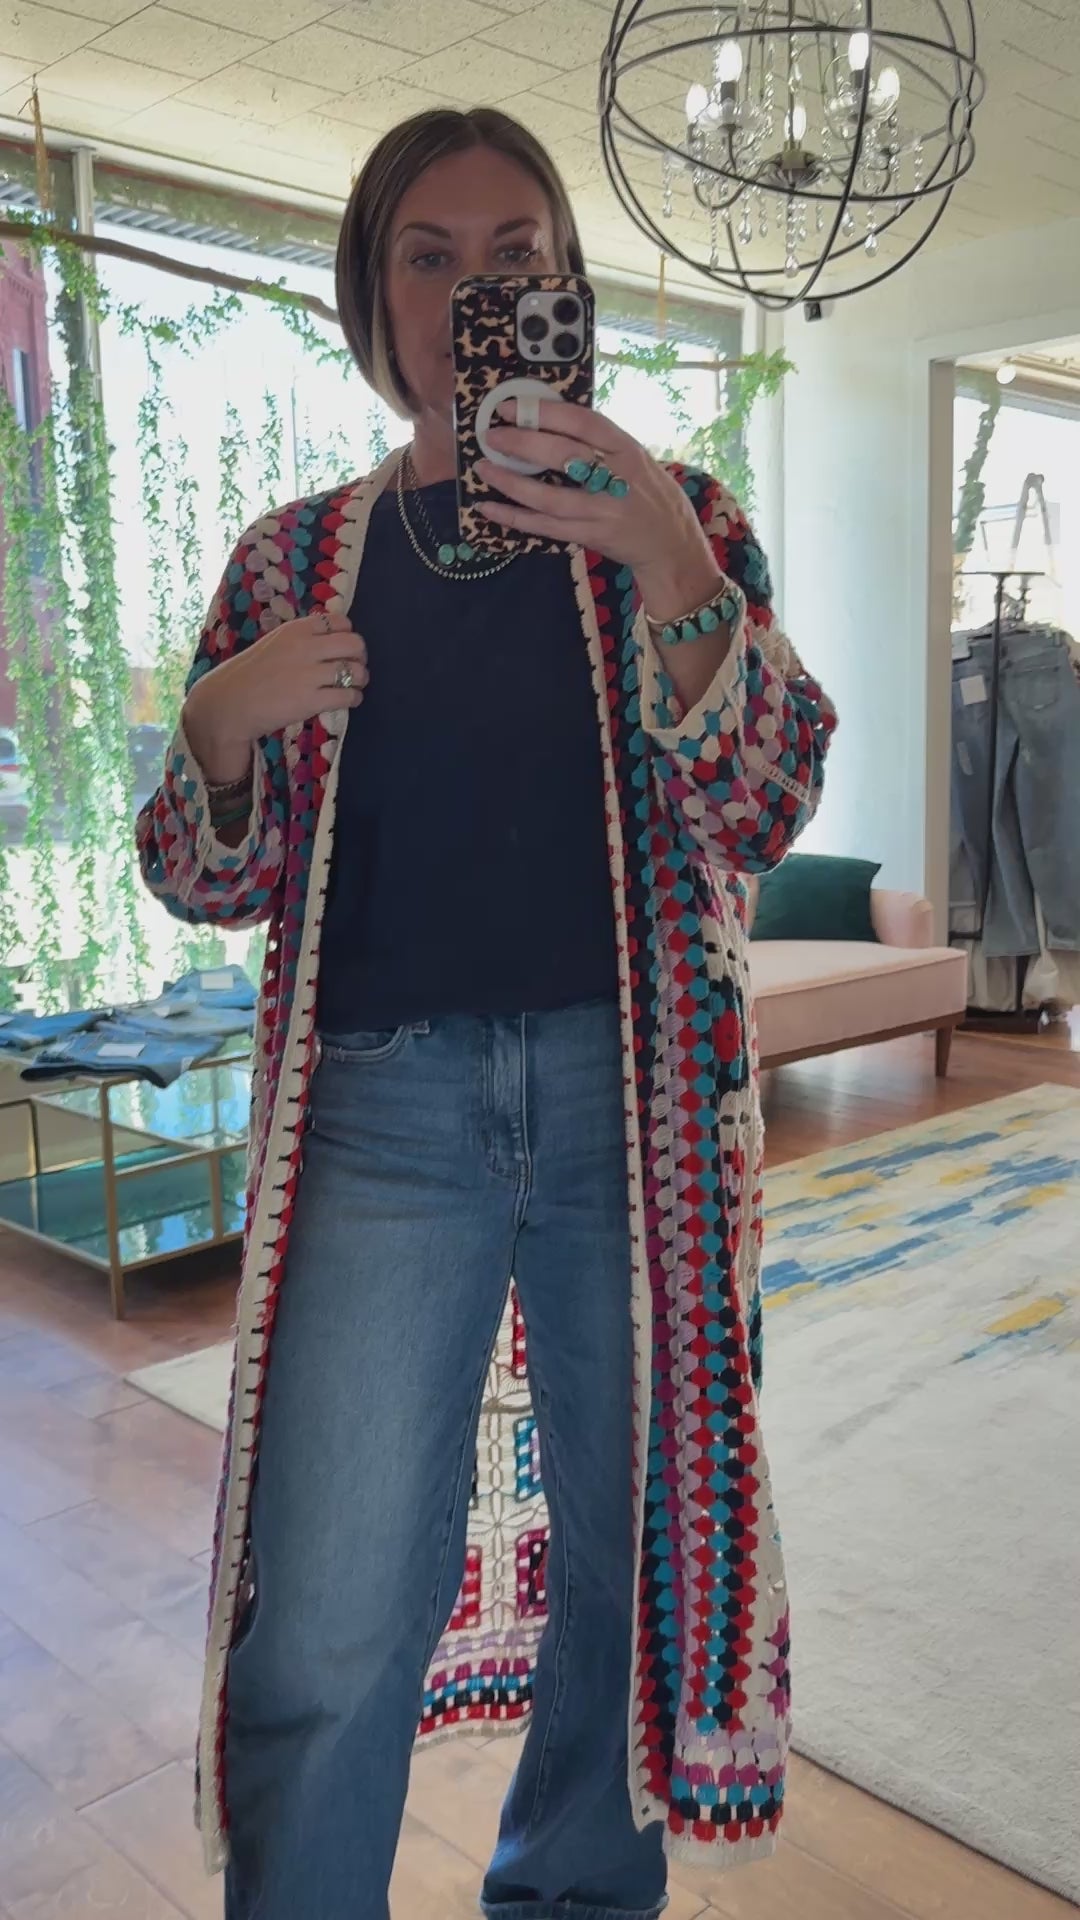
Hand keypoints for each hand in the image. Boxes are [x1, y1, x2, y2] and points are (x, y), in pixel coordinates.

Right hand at [183, 611, 367, 775]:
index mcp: (296, 630)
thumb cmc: (249, 675)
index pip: (340, 621)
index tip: (343, 648)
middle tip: (354, 667)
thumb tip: (330, 641)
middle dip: (359, 656)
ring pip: (356, 671)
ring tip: (353, 685)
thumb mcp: (274, 644)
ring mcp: (310, 674)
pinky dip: (355, 698)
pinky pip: (349, 695)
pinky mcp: (312, 700)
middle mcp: (306, 647)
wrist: (229, 704)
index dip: (347, 635)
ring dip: (360, 679)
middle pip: (355, 644)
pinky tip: (348, 700)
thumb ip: (301, 639)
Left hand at [477, 398, 720, 601]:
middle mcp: (617, 478)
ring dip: (511, 482)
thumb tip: (547, 421)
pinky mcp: (591, 537)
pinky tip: (490, 507)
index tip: (512, 406)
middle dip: (522, 443)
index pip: (584, 422)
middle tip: (491, 436)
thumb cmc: (650, 494)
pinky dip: (515, 517)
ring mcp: (603, 511)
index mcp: (628, 449)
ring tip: (484, 468)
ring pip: (549, 497)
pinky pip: (545, 527)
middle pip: (563, 455)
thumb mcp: (635, 458)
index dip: (545, 411)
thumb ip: (600, 443)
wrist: (672, 545)